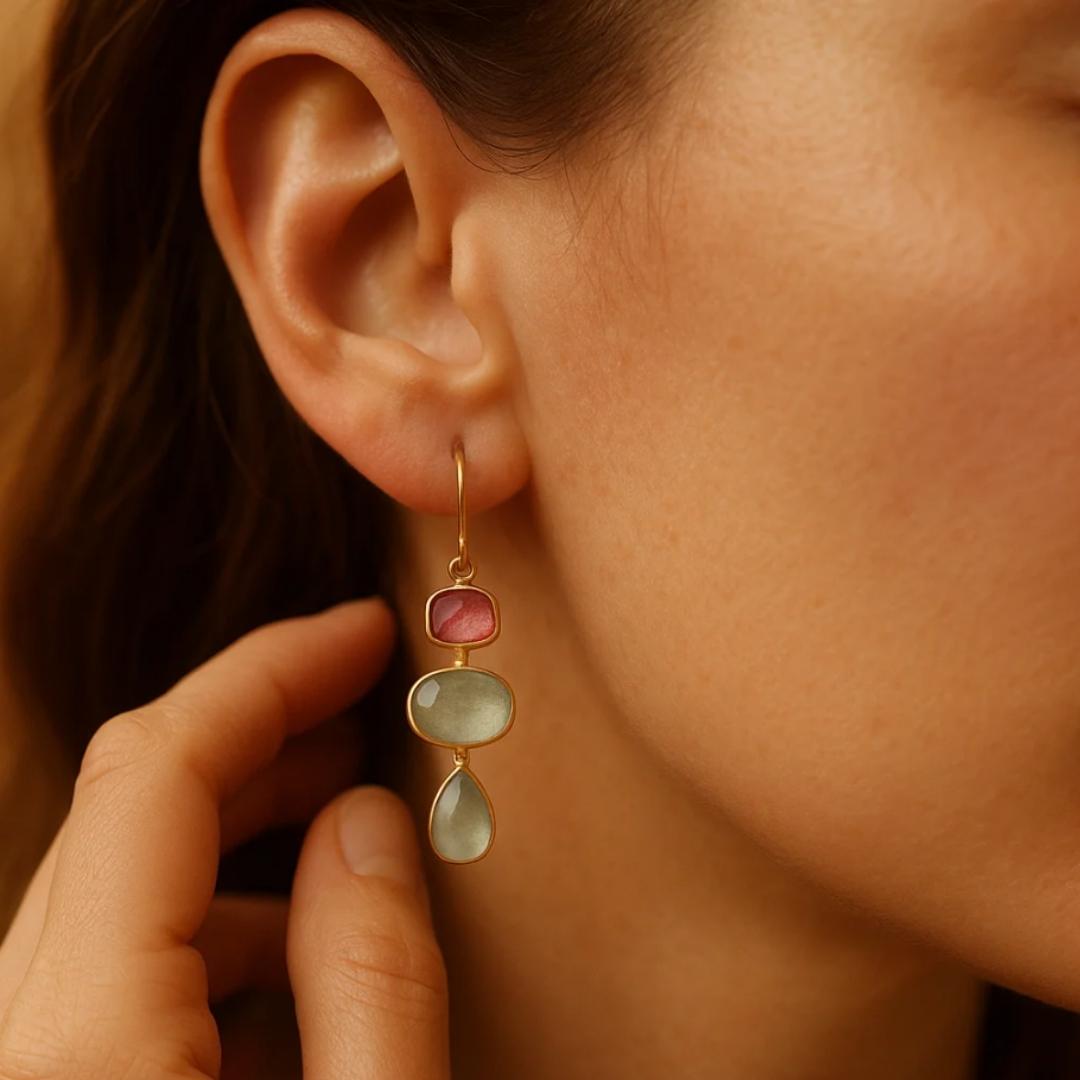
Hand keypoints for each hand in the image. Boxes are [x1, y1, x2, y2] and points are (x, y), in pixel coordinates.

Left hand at [0, 597, 451, 1078]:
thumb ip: (373, 981)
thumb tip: (364, 823)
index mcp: (82, 1050)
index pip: (154, 773)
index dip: (269, 673)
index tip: (362, 633)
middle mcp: (17, 1048)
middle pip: (126, 816)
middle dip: (264, 741)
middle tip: (366, 715)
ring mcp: (25, 1067)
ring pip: (114, 895)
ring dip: (239, 841)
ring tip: (350, 838)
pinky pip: (109, 975)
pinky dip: (208, 933)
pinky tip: (296, 963)